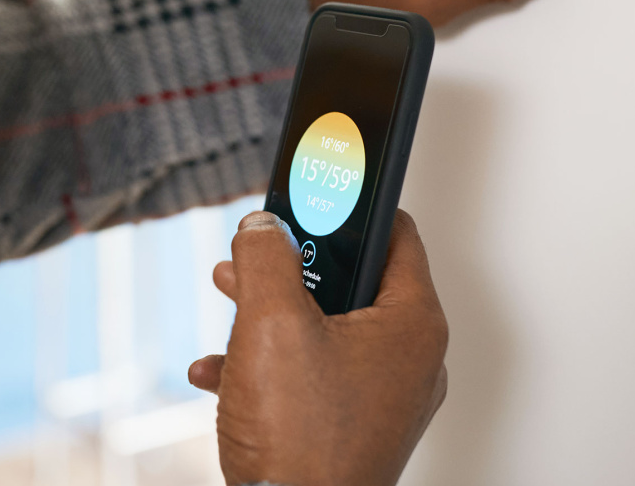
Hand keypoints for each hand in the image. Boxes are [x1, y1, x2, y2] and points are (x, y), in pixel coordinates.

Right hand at [189, 211, 447, 485]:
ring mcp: (382, 399)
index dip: (347, 208)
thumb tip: (263, 227)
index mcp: (412, 325)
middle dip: (291, 267)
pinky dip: (269, 365)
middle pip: (352, 282)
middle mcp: (409, 361)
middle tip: (256, 258)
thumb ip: (267, 258)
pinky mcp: (352, 428)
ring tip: (230, 309)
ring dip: (270, 315)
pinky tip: (223, 372)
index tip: (312, 195)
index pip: (395, 232)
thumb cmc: (300, 440)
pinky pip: (312, 376)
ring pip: (325, 329)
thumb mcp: (270, 323)